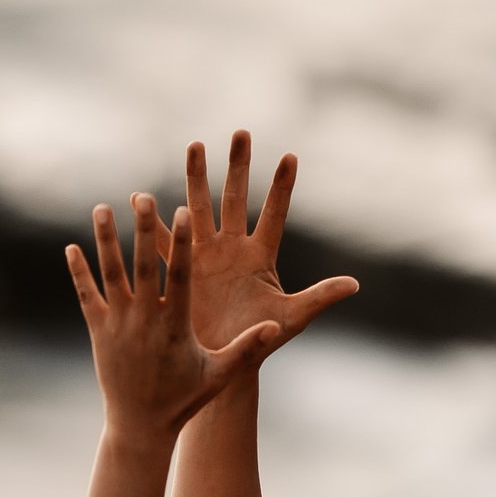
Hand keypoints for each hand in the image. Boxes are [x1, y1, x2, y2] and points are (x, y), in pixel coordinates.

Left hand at [66, 193, 268, 439]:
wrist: (141, 427)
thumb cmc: (184, 399)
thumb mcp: (219, 374)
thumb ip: (247, 347)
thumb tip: (276, 326)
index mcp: (174, 325)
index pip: (178, 276)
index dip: (180, 244)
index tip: (182, 213)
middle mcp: (143, 321)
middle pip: (141, 267)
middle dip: (142, 230)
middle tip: (144, 196)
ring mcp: (117, 326)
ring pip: (110, 274)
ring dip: (104, 241)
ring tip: (100, 208)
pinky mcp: (98, 333)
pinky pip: (86, 296)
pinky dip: (79, 272)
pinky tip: (71, 247)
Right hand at [176, 130, 358, 365]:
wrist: (224, 364)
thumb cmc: (260, 344)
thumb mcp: (292, 318)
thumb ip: (319, 297)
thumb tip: (355, 284)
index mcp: (261, 257)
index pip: (274, 214)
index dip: (282, 187)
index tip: (290, 155)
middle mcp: (233, 249)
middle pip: (236, 199)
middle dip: (238, 166)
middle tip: (241, 133)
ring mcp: (206, 256)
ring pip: (201, 207)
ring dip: (197, 177)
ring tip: (195, 145)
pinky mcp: (182, 268)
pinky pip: (166, 240)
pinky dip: (155, 220)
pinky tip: (140, 197)